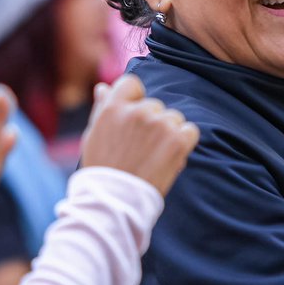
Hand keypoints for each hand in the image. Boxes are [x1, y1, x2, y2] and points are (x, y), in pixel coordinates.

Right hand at [81, 75, 199, 196]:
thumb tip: (103, 87)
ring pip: (173, 118)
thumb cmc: (103, 169)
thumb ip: (102, 108)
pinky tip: (170, 158)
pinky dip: (184, 143)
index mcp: (114, 107)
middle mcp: (137, 111)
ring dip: (169, 133)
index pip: (131, 84)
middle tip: (141, 149)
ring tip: (153, 156)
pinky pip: (190, 130)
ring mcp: (159, 124)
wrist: (116, 201)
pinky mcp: (177, 140)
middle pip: (155, 105)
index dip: (135, 100)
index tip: (134, 121)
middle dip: (152, 123)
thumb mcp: (94, 135)